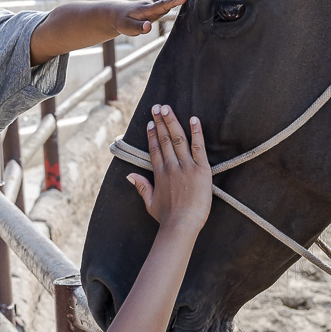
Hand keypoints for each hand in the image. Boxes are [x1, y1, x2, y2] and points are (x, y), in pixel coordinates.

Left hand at [110, 0, 194, 35]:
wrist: (118, 13)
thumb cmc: (123, 22)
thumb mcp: (128, 28)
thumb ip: (138, 27)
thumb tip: (148, 27)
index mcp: (146, 9)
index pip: (161, 5)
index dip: (173, 2)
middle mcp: (152, 3)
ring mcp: (155, 2)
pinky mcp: (157, 3)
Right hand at [126, 105, 210, 233]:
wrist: (182, 224)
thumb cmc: (167, 217)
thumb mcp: (150, 203)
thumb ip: (141, 186)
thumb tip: (129, 175)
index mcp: (159, 174)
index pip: (154, 149)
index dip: (152, 134)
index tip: (150, 122)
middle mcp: (171, 166)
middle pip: (164, 139)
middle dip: (160, 121)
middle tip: (158, 106)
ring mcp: (186, 166)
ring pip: (178, 139)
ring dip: (172, 121)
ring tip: (168, 108)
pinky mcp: (201, 169)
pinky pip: (198, 147)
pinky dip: (196, 132)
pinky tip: (194, 119)